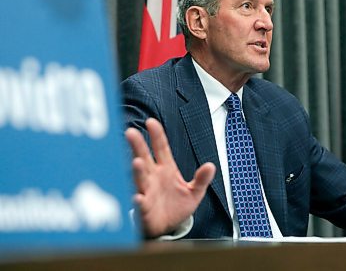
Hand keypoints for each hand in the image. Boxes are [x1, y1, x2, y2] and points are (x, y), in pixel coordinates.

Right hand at [125, 118, 215, 237]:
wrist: (169, 228)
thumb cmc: (177, 206)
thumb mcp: (195, 191)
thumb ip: (202, 179)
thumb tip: (211, 166)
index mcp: (166, 169)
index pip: (161, 148)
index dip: (156, 135)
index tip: (151, 122)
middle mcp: (153, 178)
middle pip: (144, 158)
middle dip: (137, 146)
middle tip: (130, 132)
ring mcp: (147, 192)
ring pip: (140, 179)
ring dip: (137, 172)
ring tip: (136, 163)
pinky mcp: (144, 210)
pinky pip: (141, 205)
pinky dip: (139, 201)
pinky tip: (138, 197)